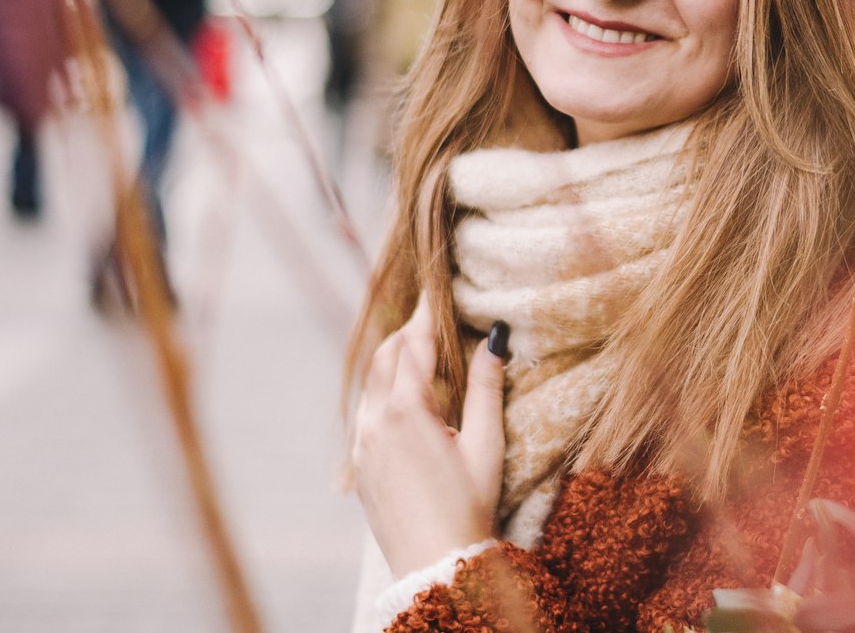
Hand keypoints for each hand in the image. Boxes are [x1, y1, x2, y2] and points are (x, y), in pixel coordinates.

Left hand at [352, 307, 507, 575]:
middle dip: (408, 333)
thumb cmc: (469, 506)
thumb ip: (486, 387)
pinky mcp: (359, 466)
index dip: (427, 313)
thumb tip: (495, 338)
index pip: (415, 344)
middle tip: (431, 317)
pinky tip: (404, 399)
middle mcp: (376, 422)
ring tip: (418, 353)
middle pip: (385, 356)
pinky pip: (365, 413)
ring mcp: (362, 445)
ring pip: (370, 384)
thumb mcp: (487, 444)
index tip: (435, 288)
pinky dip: (382, 392)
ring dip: (392, 361)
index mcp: (408, 411)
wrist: (435, 566)